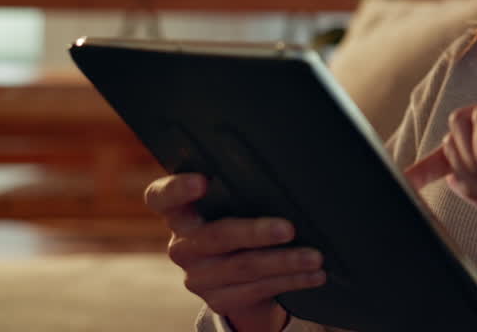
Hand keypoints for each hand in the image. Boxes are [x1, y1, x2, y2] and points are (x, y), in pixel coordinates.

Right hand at [144, 174, 325, 331]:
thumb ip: (242, 191)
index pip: (161, 198)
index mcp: (179, 213)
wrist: (236, 274)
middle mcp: (183, 246)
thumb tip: (289, 176)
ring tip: (315, 257)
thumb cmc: (239, 219)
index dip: (177, 190)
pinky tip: (314, 275)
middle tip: (288, 228)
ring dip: (285, 262)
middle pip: (218, 236)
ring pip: (244, 267)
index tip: (203, 180)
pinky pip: (258, 290)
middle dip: (256, 232)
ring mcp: (198, 276)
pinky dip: (291, 281)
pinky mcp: (218, 299)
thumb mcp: (233, 204)